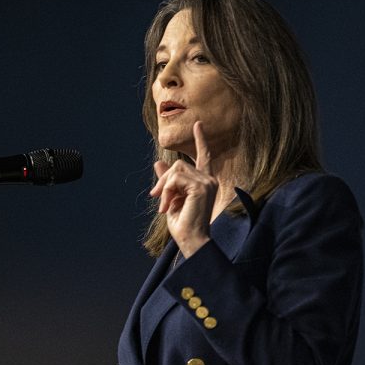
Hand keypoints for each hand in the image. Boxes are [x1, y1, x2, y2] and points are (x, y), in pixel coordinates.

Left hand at [149, 121, 217, 257]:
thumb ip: (168, 181)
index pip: (204, 157)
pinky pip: (175, 179)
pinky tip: (168, 206)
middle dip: (163, 180)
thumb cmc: (183, 223)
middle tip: (155, 197)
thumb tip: (159, 163)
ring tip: (165, 206)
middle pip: (179, 165)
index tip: (198, 125)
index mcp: (205, 182)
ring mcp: (207, 182)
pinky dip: (166, 192)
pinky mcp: (201, 186)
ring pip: (176, 171)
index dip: (200, 140)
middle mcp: (209, 179)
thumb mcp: (171, 198)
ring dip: (164, 188)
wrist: (191, 240)